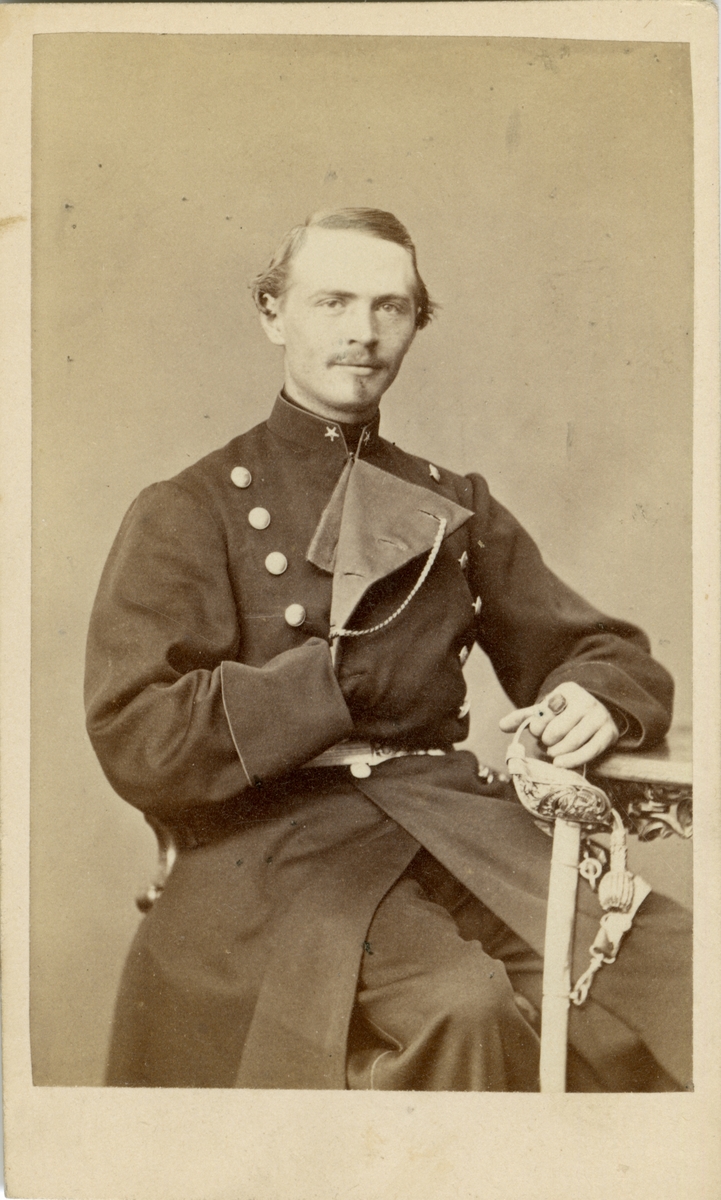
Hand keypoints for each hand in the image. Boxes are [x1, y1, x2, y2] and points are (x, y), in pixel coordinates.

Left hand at [499, 682, 619, 768]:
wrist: (595, 715)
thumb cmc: (564, 715)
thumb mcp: (545, 711)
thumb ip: (524, 717)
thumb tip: (501, 725)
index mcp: (567, 690)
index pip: (546, 711)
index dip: (537, 725)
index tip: (537, 731)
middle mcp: (586, 700)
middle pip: (558, 729)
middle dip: (547, 740)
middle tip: (546, 743)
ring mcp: (600, 716)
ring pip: (572, 741)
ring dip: (557, 752)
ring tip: (552, 753)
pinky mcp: (609, 733)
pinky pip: (590, 751)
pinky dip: (573, 760)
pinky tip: (560, 763)